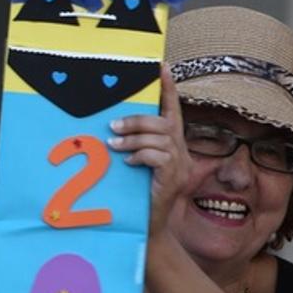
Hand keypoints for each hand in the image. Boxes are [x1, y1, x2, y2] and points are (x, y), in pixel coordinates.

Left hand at [108, 65, 189, 236]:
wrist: (149, 227)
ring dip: (133, 138)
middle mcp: (181, 151)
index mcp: (172, 144)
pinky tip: (128, 163)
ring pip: (159, 137)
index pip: (172, 110)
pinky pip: (159, 156)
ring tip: (113, 144)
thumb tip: (110, 127)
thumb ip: (132, 145)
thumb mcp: (135, 163)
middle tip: (112, 126)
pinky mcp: (173, 178)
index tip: (161, 66)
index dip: (167, 88)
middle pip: (164, 122)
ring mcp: (180, 165)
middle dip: (137, 120)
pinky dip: (140, 155)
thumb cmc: (138, 193)